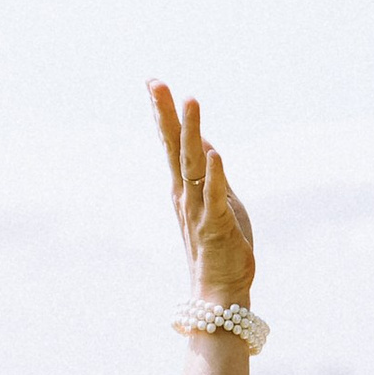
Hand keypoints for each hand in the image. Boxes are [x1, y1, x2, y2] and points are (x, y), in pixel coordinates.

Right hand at [149, 83, 256, 306]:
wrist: (218, 292)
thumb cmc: (220, 247)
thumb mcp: (218, 200)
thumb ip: (211, 173)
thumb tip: (206, 143)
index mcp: (184, 187)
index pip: (171, 143)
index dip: (163, 112)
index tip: (153, 83)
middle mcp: (185, 194)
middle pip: (174, 146)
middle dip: (165, 113)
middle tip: (155, 83)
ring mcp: (198, 208)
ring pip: (193, 164)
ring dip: (192, 132)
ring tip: (190, 100)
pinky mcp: (216, 224)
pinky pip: (214, 196)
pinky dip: (214, 175)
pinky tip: (214, 153)